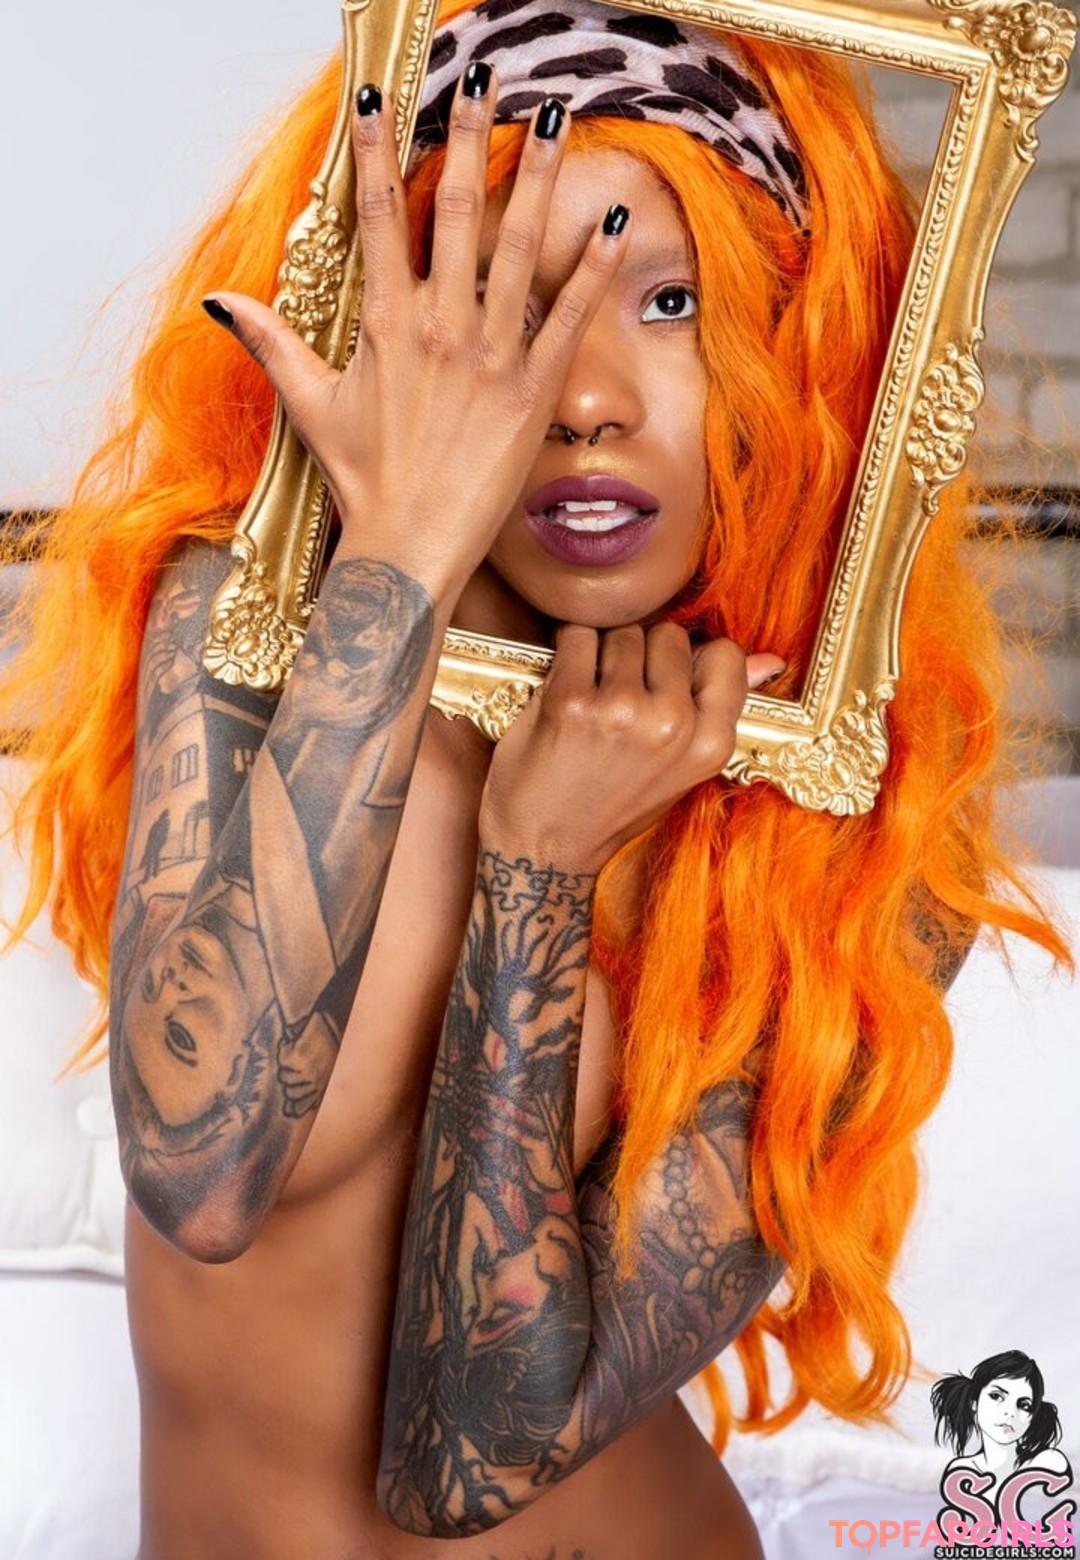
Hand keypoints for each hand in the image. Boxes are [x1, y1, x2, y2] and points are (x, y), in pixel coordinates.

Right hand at [202, 69, 631, 600]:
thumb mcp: (310, 406)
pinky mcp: (533, 389)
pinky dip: (589, 265)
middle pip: (454, 208)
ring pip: (517, 246)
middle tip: (485, 78)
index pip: (379, 215)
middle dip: (469, 134)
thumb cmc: (364, 480)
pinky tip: (610, 218)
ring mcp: (490, 354)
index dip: (377, 150)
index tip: (377, 98)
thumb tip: (220, 303)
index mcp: (384, 323)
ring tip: (557, 118)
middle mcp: (439, 325)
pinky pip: (567, 314)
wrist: (410, 546)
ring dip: (539, 177)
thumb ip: (272, 343)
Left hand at [478, 623, 784, 873]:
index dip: (690, 662)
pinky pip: (576, 636)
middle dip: (643, 656)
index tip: (664, 687)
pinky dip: (566, 653)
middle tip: (620, 701)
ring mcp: (621, 710)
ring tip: (591, 702)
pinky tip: (563, 692)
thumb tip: (770, 660)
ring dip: (602, 655)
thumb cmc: (611, 806)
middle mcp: (673, 725)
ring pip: (622, 633)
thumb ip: (721, 709)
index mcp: (711, 744)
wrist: (543, 849)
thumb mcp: (681, 769)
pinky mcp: (570, 700)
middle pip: (669, 635)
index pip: (725, 654)